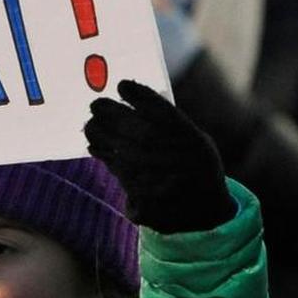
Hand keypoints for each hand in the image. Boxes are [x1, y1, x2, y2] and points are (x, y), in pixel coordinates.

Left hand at [84, 80, 234, 232]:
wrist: (205, 212)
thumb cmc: (194, 165)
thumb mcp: (193, 139)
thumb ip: (166, 121)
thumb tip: (129, 96)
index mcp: (187, 136)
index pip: (154, 106)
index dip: (134, 92)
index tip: (122, 85)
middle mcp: (170, 154)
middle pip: (128, 124)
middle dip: (107, 110)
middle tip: (96, 105)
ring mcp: (153, 176)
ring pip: (114, 145)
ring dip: (97, 131)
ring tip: (92, 124)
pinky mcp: (139, 194)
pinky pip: (113, 167)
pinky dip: (101, 153)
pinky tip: (95, 146)